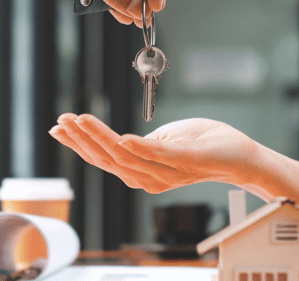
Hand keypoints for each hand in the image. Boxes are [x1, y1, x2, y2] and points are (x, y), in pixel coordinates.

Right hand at [49, 114, 260, 192]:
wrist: (240, 155)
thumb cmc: (202, 145)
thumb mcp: (162, 140)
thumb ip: (139, 144)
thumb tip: (117, 137)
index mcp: (141, 170)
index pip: (102, 158)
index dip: (78, 144)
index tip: (58, 127)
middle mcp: (149, 178)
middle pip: (107, 160)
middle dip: (81, 139)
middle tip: (62, 121)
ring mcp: (167, 173)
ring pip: (125, 157)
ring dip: (101, 138)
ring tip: (81, 120)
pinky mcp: (186, 163)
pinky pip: (157, 157)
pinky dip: (138, 148)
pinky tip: (122, 137)